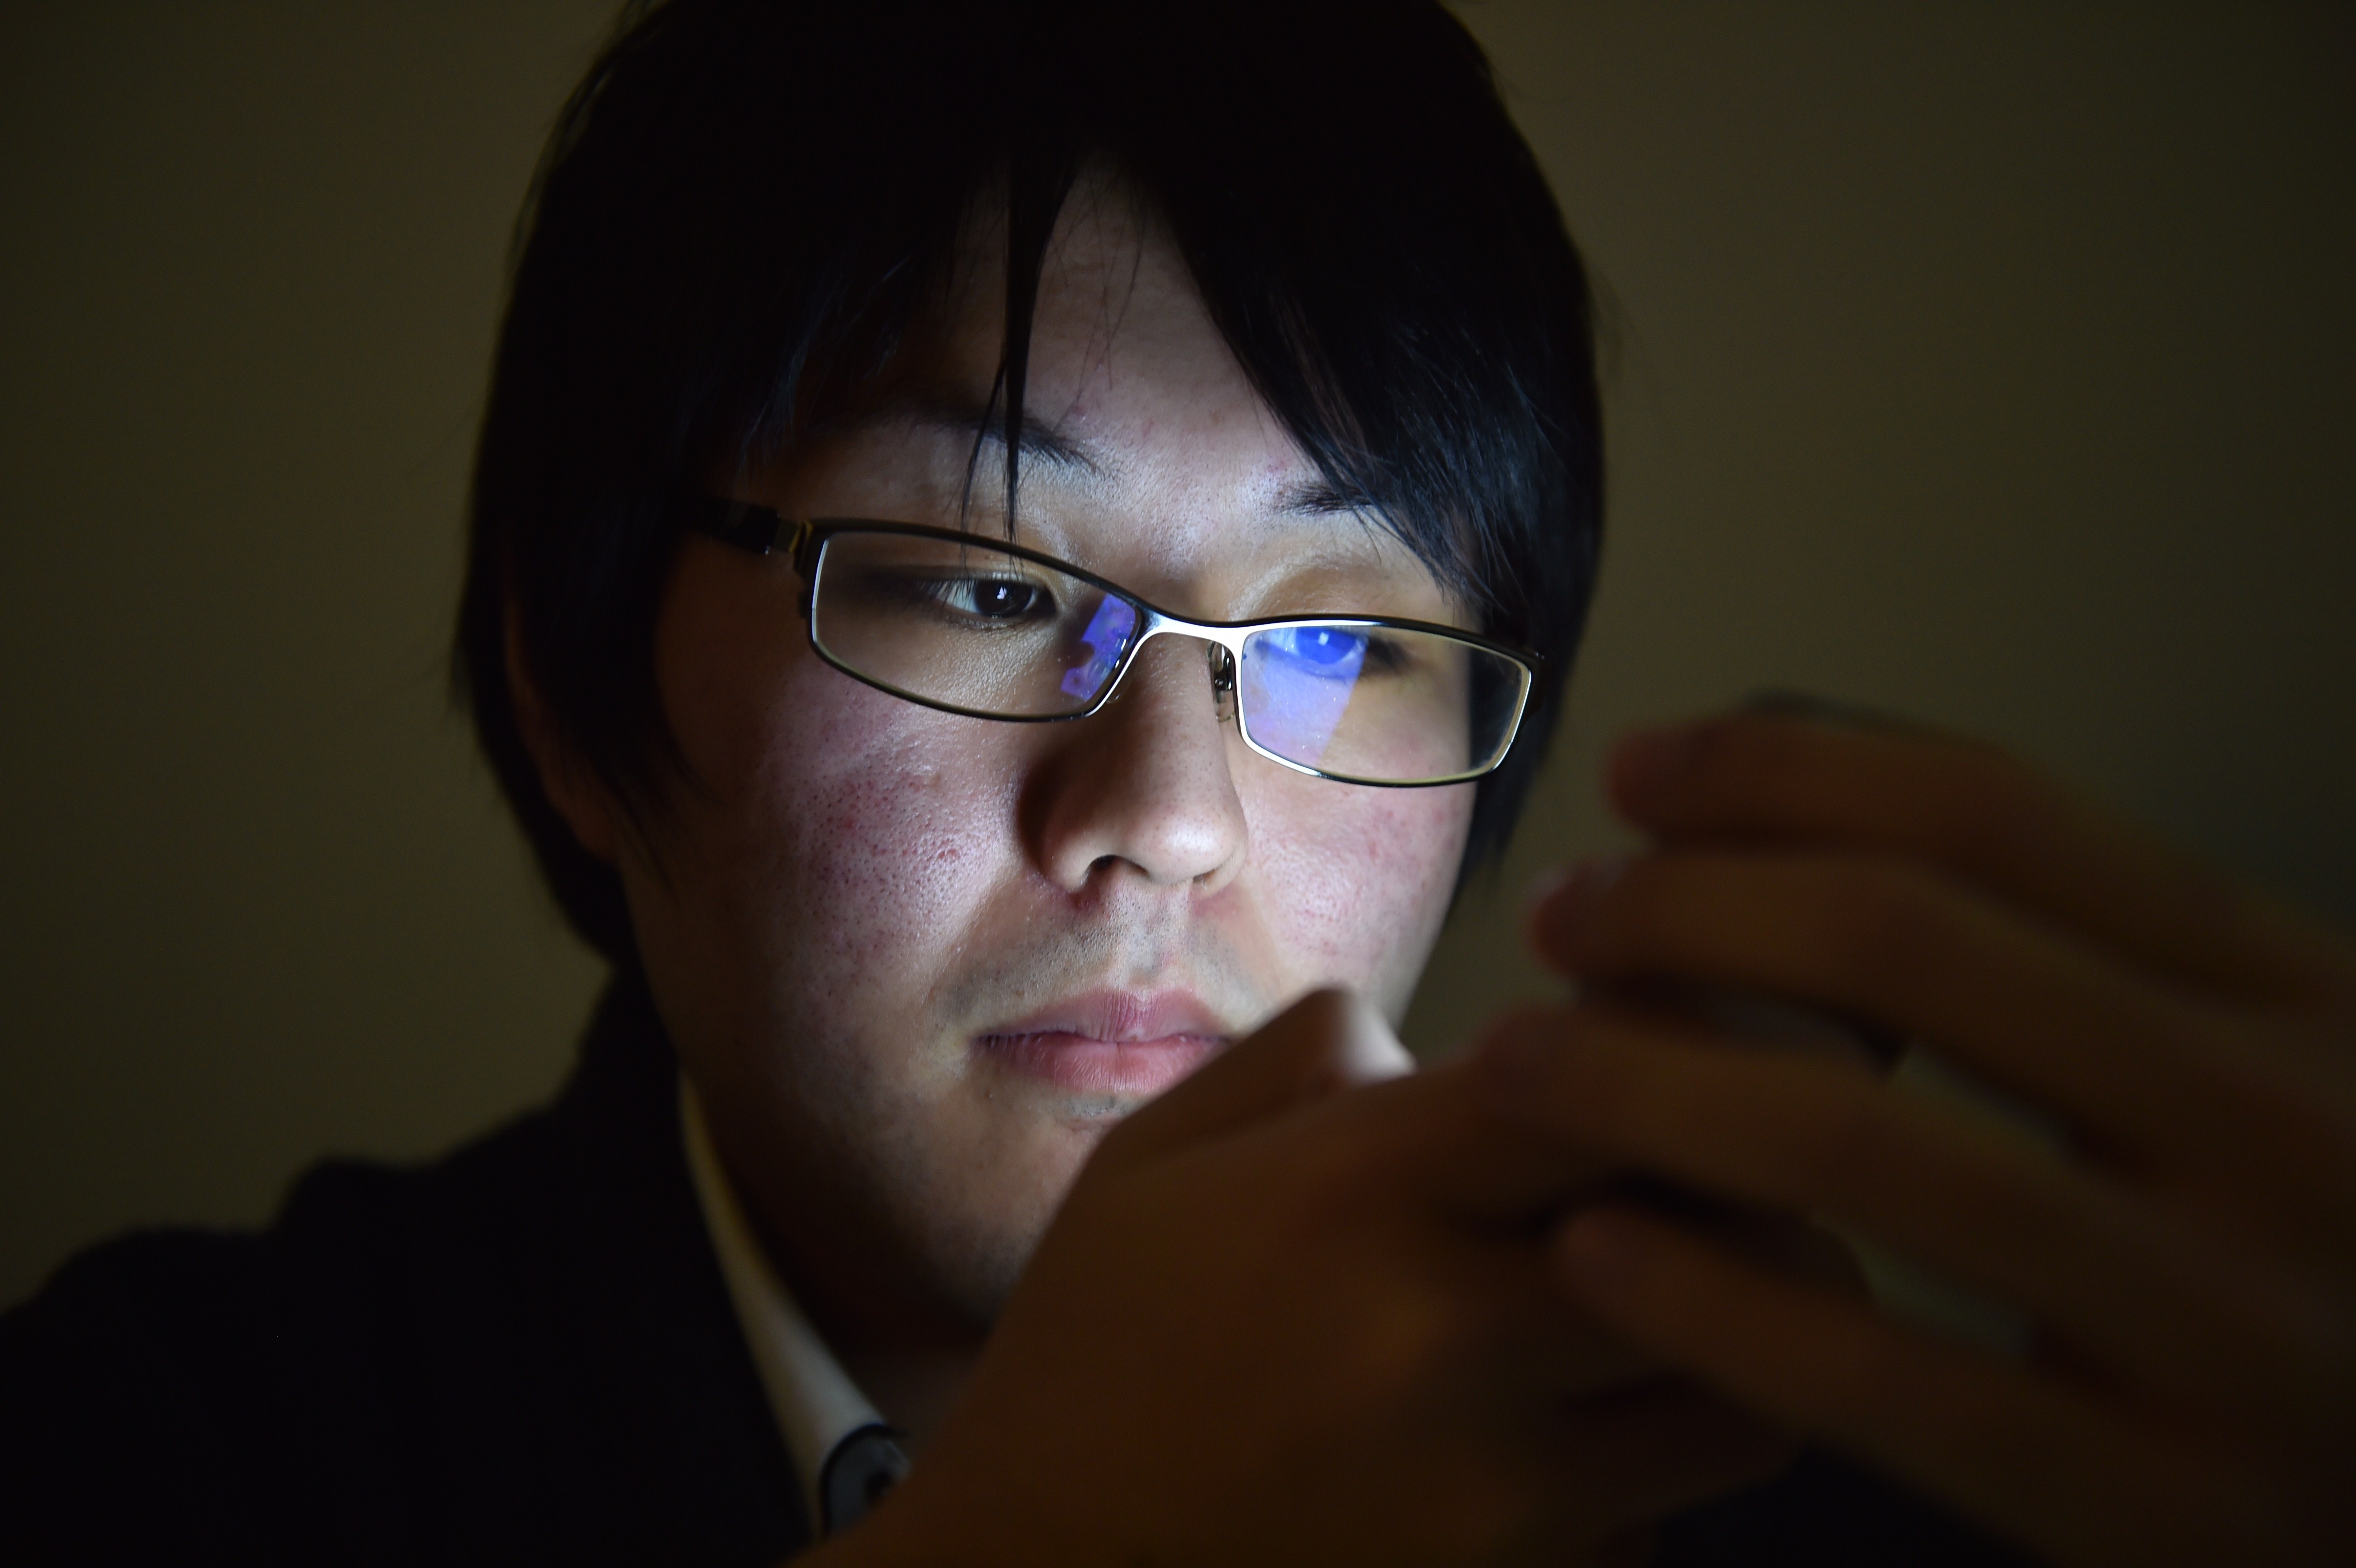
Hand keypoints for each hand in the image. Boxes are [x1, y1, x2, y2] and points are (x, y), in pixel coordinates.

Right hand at [820, 989, 1792, 1566]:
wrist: (1041, 1564)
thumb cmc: (1100, 1341)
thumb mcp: (1161, 1152)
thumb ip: (1315, 1053)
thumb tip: (1470, 1039)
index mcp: (1357, 1189)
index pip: (1612, 1078)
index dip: (1672, 1045)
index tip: (1662, 1046)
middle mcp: (1447, 1332)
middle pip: (1733, 1235)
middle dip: (1744, 1192)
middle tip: (1713, 1175)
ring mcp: (1496, 1489)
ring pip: (1743, 1395)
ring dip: (1732, 1338)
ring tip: (1660, 1308)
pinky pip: (1667, 1518)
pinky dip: (1654, 1470)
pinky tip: (1578, 1435)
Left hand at [1489, 709, 2355, 1563]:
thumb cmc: (2331, 1251)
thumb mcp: (2264, 1059)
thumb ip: (2079, 945)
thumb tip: (1790, 795)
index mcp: (2306, 996)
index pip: (1997, 817)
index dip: (1784, 773)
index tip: (1641, 771)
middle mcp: (2284, 1132)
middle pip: (1907, 944)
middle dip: (1686, 907)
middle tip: (1561, 913)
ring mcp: (2232, 1331)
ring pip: (1865, 1145)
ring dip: (1645, 1080)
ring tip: (1517, 1057)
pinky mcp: (2168, 1508)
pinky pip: (1891, 1382)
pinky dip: (1714, 1302)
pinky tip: (1593, 1246)